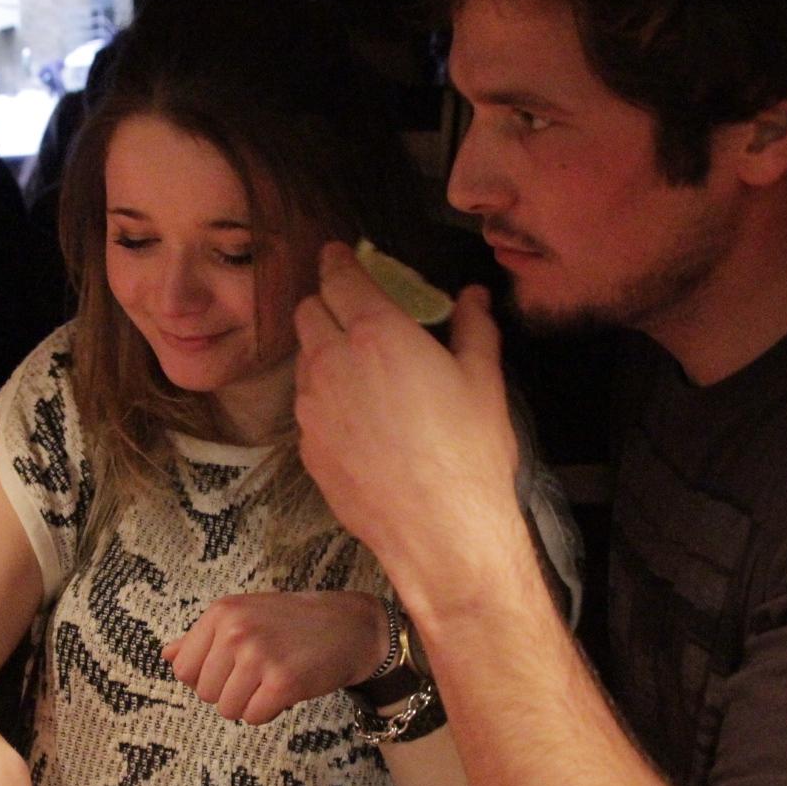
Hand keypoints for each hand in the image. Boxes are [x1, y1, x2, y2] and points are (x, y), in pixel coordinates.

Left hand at [164, 591, 386, 724]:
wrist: (349, 627)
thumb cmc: (293, 623)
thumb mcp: (243, 615)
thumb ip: (202, 637)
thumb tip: (166, 655)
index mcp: (221, 612)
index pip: (184, 669)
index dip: (207, 677)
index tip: (232, 667)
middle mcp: (235, 630)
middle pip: (205, 693)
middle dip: (230, 691)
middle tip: (259, 673)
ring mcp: (259, 656)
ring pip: (227, 710)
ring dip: (250, 704)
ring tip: (272, 680)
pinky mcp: (282, 682)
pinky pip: (253, 718)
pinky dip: (268, 712)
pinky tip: (286, 690)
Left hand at [294, 242, 522, 582]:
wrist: (439, 530)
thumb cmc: (466, 455)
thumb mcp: (483, 379)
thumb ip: (473, 327)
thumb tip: (473, 297)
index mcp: (377, 334)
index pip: (339, 278)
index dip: (337, 261)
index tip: (338, 255)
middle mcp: (333, 364)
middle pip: (306, 312)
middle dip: (325, 302)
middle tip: (350, 309)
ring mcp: (313, 408)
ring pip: (303, 359)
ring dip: (322, 350)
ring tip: (358, 365)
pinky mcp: (308, 447)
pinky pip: (306, 406)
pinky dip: (323, 397)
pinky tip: (357, 414)